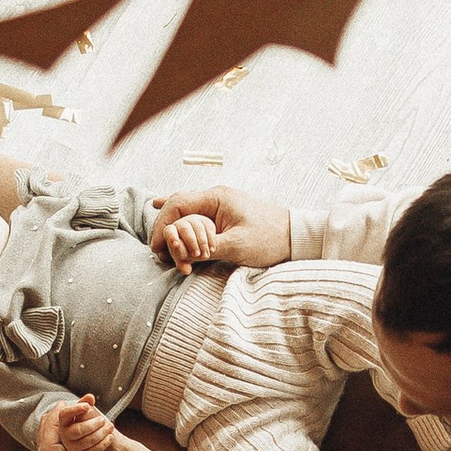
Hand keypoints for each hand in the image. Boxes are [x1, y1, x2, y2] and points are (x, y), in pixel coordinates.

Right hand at [48, 393, 116, 450]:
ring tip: (110, 426)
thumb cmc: (84, 420)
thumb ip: (86, 403)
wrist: (85, 437)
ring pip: (87, 441)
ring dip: (101, 433)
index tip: (88, 406)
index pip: (65, 414)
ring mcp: (72, 447)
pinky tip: (110, 437)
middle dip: (93, 424)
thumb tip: (90, 397)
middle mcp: (65, 435)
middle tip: (103, 419)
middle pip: (78, 430)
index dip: (75, 409)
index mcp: (64, 421)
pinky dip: (103, 444)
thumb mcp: (84, 411)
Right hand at [152, 180, 289, 268]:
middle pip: (177, 205)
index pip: (177, 204)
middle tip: (156, 249)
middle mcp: (215, 196)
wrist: (294, 235)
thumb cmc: (269, 238)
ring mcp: (219, 203)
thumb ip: (206, 248)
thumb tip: (181, 253)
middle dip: (163, 227)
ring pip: (184, 209)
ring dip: (172, 226)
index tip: (156, 246)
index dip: (161, 225)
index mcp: (216, 198)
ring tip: (160, 243)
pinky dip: (179, 215)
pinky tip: (160, 207)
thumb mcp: (236, 246)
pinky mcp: (223, 213)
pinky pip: (194, 211)